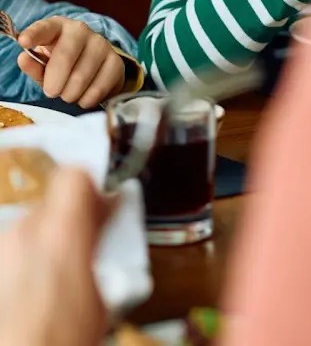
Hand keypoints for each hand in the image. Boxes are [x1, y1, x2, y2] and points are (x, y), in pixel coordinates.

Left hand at [0, 168, 116, 345]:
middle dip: (70, 218)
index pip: (75, 177)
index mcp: (62, 234)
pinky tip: (39, 288)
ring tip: (62, 273)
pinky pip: (14, 250)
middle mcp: (23, 236)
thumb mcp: (101, 293)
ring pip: (28, 228)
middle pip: (50, 203)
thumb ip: (99, 246)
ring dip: (46, 240)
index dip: (93, 187)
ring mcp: (2, 252)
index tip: (104, 203)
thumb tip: (104, 224)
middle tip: (88, 241)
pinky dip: (26, 261)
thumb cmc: (58, 338)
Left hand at [15, 18, 127, 107]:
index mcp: (57, 27)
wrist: (93, 68)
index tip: (23, 42)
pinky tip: (83, 97)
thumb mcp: (42, 65)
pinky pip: (99, 87)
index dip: (34, 35)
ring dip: (70, 94)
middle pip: (65, 56)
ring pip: (81, 76)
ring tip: (68, 94)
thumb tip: (24, 59)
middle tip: (51, 92)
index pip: (44, 28)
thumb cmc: (60, 65)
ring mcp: (102, 44)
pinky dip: (87, 99)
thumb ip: (32, 65)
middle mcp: (81, 31)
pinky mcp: (116, 62)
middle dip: (54, 82)